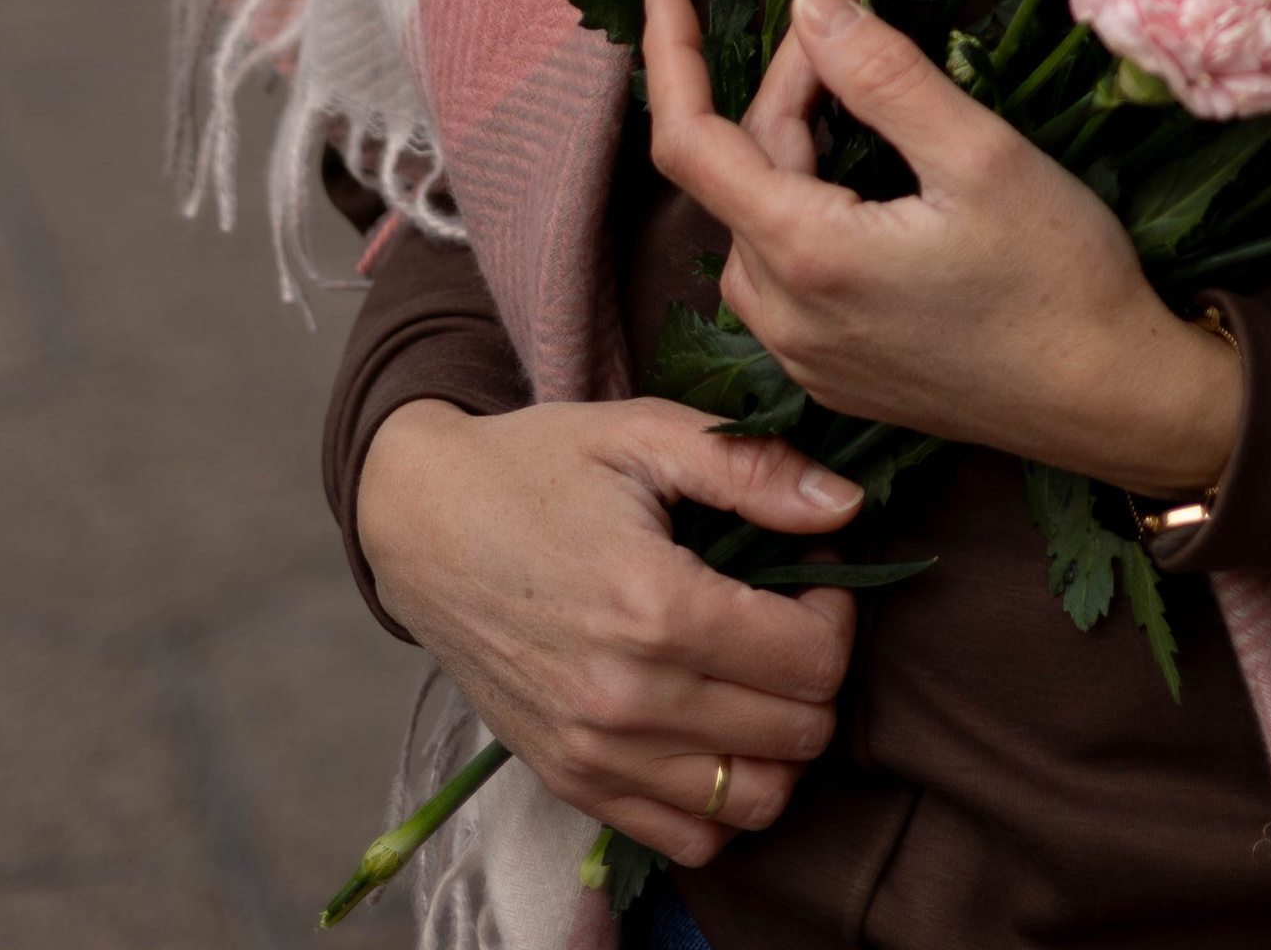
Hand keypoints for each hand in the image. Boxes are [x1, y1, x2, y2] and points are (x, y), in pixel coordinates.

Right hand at [354, 393, 859, 866]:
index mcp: (656, 606)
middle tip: (790, 615)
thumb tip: (847, 502)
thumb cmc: (538, 468)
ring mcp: (595, 754)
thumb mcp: (644, 432)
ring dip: (783, 742)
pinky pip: (689, 839)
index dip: (837, 612)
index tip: (813, 572)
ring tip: (760, 673)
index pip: (812, 661)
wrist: (423, 523)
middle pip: (798, 734)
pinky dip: (725, 798)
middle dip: (818, 671)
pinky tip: (718, 727)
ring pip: (755, 800)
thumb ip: (752, 467)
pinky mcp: (570, 782)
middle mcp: (627, 699)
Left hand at [643, 0, 1242, 499]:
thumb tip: (809, 4)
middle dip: (789, 77)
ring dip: (795, 140)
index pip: (689, 143)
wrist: (1114, 401)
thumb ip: (881, 74)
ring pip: (760, 217)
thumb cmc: (1060, 276)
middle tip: (858, 3)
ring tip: (859, 82)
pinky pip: (788, 270)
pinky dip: (808, 198)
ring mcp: (807, 357)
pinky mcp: (837, 376)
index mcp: (807, 256)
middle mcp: (784, 317)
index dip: (668, 57)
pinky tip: (865, 170)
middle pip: (743, 168)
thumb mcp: (979, 153)